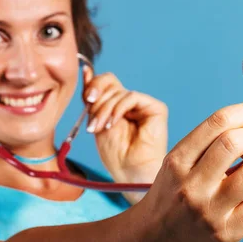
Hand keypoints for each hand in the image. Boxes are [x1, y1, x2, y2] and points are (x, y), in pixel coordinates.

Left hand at [82, 66, 167, 201]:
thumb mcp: (96, 120)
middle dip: (97, 99)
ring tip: (100, 128)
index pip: (104, 83)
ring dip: (104, 110)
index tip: (87, 99)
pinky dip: (118, 109)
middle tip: (92, 121)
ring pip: (118, 92)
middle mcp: (130, 103)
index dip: (93, 86)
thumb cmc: (115, 154)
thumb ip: (92, 96)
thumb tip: (86, 69)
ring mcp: (143, 105)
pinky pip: (131, 96)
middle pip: (110, 82)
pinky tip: (113, 124)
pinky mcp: (156, 108)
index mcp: (115, 105)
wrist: (130, 172)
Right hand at [135, 98, 242, 241]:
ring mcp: (208, 211)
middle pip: (236, 141)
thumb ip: (211, 142)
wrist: (154, 239)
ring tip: (239, 181)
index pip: (219, 122)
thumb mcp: (180, 161)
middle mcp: (191, 184)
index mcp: (178, 159)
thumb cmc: (174, 192)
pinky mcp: (225, 233)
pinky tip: (241, 204)